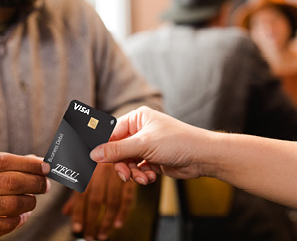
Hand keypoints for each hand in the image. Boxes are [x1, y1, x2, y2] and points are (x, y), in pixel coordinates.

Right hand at [0, 152, 49, 239]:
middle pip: (10, 182)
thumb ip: (11, 164)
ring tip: (31, 200)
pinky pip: (6, 225)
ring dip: (30, 202)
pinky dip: (20, 219)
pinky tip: (21, 214)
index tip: (46, 168)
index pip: (2, 160)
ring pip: (11, 204)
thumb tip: (42, 164)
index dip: (29, 164)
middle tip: (45, 185)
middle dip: (35, 183)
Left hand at [62, 163, 135, 240]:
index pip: (81, 195)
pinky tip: (117, 224)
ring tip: (101, 235)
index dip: (79, 213)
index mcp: (86, 169)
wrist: (111, 141)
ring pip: (112, 201)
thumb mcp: (82, 171)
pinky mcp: (129, 176)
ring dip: (107, 221)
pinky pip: (127, 197)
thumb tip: (66, 212)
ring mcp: (116, 174)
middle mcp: (100, 171)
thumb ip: (76, 192)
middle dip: (92, 221)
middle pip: (96, 200)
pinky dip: (123, 212)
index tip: (77, 228)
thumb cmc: (94, 158)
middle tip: (89, 236)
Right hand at [90, 106, 212, 184]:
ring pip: (126, 162)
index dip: (104, 148)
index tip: (96, 160)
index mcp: (136, 119)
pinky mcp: (151, 159)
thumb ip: (116, 150)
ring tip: (142, 177)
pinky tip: (150, 177)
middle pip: (117, 151)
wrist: (202, 157)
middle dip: (122, 165)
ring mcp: (146, 146)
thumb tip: (94, 153)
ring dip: (133, 172)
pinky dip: (141, 175)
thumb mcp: (143, 145)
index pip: (111, 133)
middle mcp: (139, 131)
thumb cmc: (177, 142)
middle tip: (126, 175)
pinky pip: (137, 169)